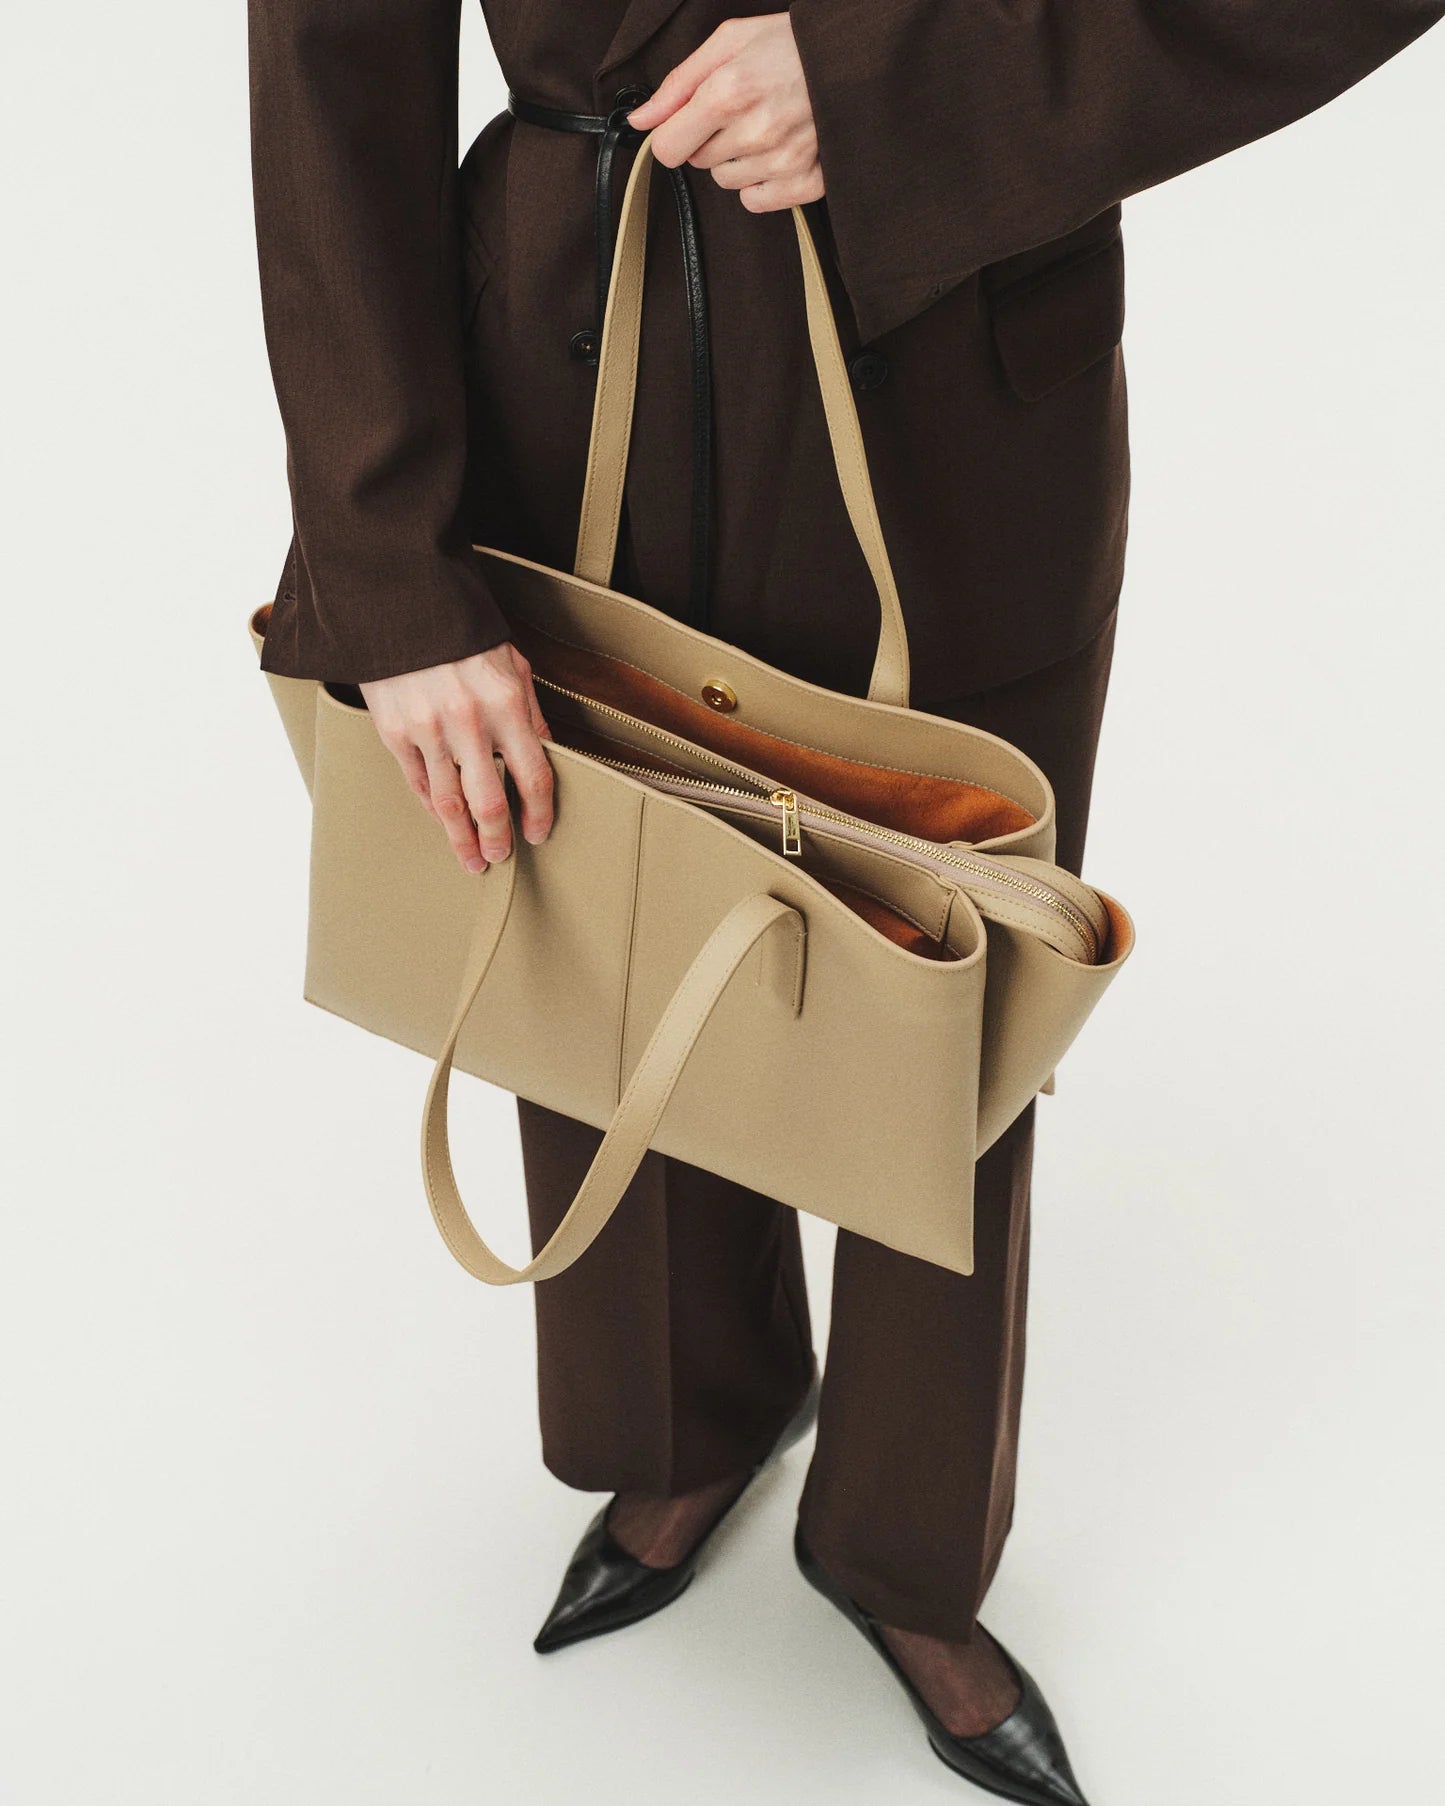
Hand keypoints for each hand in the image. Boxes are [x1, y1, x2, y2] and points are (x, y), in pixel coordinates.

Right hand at [359, 643, 553, 872]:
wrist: (401, 604)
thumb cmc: (463, 634)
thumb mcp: (513, 665)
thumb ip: (531, 714)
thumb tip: (547, 756)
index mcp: (506, 704)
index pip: (534, 776)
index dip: (539, 814)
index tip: (538, 833)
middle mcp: (468, 722)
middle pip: (489, 802)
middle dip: (498, 839)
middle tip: (501, 857)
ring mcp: (428, 730)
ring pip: (448, 804)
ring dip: (462, 839)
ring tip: (472, 859)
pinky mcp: (395, 732)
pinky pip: (418, 783)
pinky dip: (433, 808)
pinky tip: (443, 822)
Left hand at [628, 15, 822, 212]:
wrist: (855, 57)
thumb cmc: (790, 44)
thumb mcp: (729, 42)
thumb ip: (678, 84)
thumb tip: (640, 121)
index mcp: (729, 93)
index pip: (668, 148)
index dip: (673, 135)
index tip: (688, 122)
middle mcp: (755, 132)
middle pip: (699, 163)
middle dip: (711, 138)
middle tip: (743, 109)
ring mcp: (782, 162)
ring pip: (726, 181)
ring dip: (737, 159)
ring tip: (766, 125)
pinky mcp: (805, 183)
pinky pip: (755, 200)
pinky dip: (760, 182)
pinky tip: (778, 151)